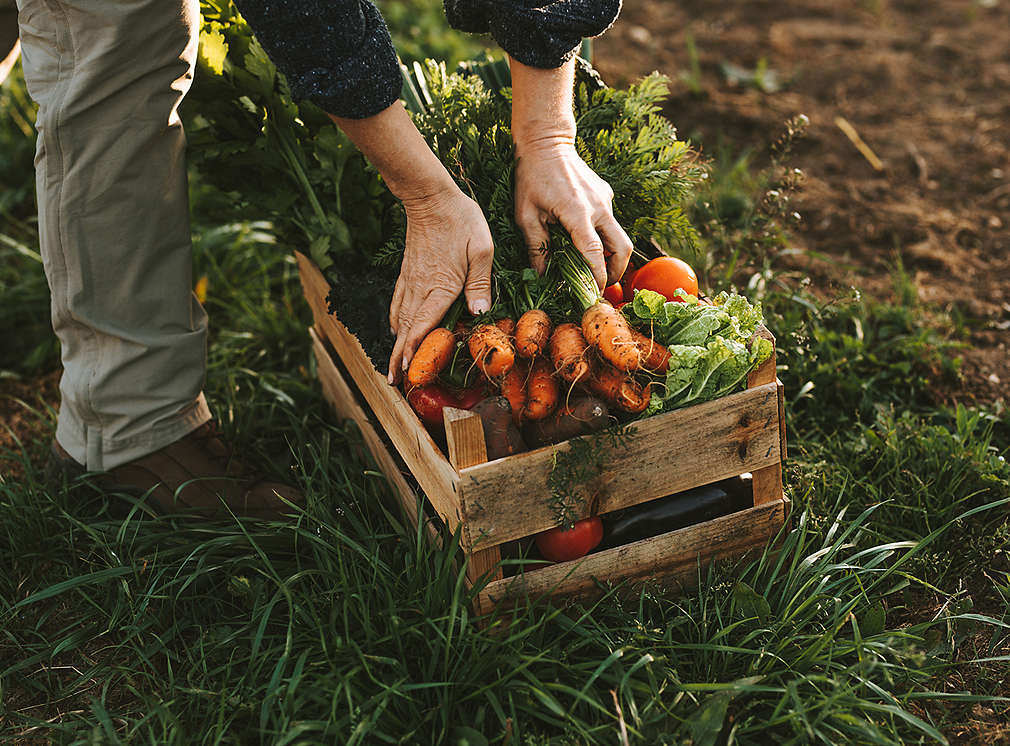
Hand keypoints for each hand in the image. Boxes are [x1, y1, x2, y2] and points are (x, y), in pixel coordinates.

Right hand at [387, 186, 493, 382]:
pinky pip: (398, 303)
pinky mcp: (408, 273)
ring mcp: (411, 281)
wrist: (430, 195)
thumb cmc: (461, 220)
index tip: (406, 371)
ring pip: (400, 318)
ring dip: (396, 343)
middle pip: (406, 329)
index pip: (423, 326)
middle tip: (394, 381)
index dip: (414, 350)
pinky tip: (397, 329)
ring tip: (394, 365)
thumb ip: (480, 282)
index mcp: (440, 287)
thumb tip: (479, 313)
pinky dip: (396, 321)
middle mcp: (421, 288)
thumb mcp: (481, 249)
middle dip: (399, 357)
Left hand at [514, 138, 631, 289]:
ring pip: (618, 235)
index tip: (594, 292)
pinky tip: (582, 235)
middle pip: (623, 248)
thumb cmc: (530, 178)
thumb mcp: (525, 215)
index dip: (598, 276)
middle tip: (602, 284)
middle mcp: (598, 207)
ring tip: (592, 265)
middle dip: (616, 270)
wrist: (546, 142)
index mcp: (577, 213)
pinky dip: (601, 234)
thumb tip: (541, 276)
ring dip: (609, 254)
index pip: (595, 253)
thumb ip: (535, 247)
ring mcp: (605, 199)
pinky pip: (609, 220)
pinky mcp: (606, 193)